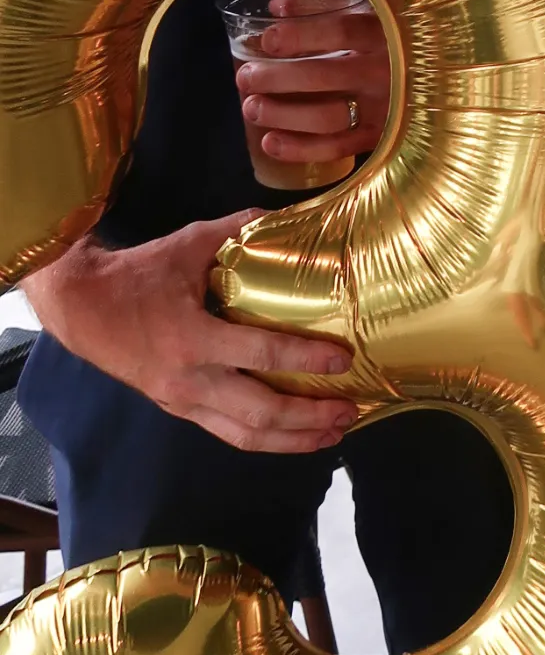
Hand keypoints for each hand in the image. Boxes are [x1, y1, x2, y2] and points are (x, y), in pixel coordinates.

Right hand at [24, 215, 356, 451]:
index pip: (261, 353)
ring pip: (245, 436)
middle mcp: (190, 380)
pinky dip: (266, 439)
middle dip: (308, 416)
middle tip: (350, 410)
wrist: (83, 308)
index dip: (305, 358)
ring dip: (293, 440)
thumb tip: (290, 215)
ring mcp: (183, 402)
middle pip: (259, 413)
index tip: (343, 359)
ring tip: (333, 433)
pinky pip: (228, 433)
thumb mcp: (190, 243)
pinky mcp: (179, 410)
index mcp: (193, 337)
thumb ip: (240, 229)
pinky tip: (293, 435)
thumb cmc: (139, 274)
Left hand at [235, 0, 391, 165]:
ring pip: (327, 117)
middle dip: (276, 78)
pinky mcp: (380, 137)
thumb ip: (326, 6)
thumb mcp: (373, 10)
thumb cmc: (403, 35)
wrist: (450, 74)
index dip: (300, 35)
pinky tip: (269, 142)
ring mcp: (384, 109)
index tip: (267, 40)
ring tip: (251, 108)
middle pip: (323, 76)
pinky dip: (300, 149)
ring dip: (283, 115)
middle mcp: (386, 71)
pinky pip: (336, 148)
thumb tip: (275, 6)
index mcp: (387, 32)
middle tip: (245, 76)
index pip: (340, 32)